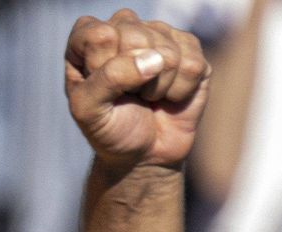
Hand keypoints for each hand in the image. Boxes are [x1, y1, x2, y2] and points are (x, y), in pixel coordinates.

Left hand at [66, 10, 209, 170]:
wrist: (144, 153)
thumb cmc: (109, 129)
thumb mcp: (89, 110)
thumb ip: (108, 79)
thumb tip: (154, 59)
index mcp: (89, 39)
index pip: (99, 35)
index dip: (102, 67)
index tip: (100, 90)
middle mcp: (125, 29)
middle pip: (136, 36)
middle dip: (133, 78)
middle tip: (128, 95)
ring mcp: (160, 36)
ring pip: (167, 53)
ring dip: (157, 87)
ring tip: (147, 96)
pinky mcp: (191, 50)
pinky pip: (193, 65)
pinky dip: (181, 90)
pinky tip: (169, 96)